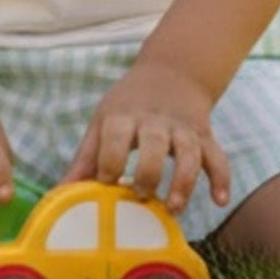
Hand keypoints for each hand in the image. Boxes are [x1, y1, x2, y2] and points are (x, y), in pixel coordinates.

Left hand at [62, 60, 229, 213]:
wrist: (173, 71)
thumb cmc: (129, 104)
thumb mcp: (104, 120)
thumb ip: (86, 159)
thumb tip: (58, 195)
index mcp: (124, 115)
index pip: (115, 138)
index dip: (109, 163)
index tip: (106, 184)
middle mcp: (155, 121)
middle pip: (154, 145)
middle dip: (148, 173)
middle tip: (140, 196)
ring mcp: (183, 128)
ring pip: (189, 153)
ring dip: (183, 181)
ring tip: (174, 207)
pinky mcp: (205, 135)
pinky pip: (218, 156)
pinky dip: (221, 178)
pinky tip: (219, 200)